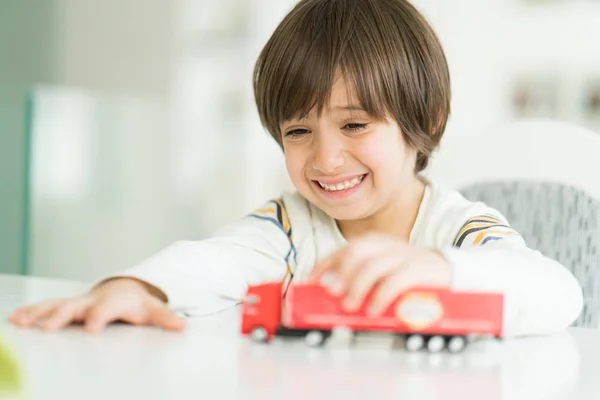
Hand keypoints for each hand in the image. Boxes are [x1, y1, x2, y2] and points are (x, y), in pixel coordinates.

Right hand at [8, 278, 184, 333]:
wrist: (124, 288)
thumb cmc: (137, 302)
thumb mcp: (152, 309)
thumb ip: (164, 318)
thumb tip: (182, 325)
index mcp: (113, 302)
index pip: (106, 309)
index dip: (99, 317)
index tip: (92, 328)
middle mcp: (91, 301)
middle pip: (74, 307)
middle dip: (60, 316)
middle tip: (46, 328)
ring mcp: (77, 303)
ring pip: (55, 306)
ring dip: (38, 313)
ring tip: (21, 322)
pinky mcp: (67, 306)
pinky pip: (46, 307)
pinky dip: (31, 312)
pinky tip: (15, 319)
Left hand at [309, 234, 451, 314]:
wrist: (448, 271)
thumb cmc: (409, 275)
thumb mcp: (382, 271)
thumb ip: (360, 275)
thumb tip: (331, 289)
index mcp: (375, 243)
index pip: (344, 249)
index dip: (325, 264)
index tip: (311, 280)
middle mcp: (387, 246)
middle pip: (356, 253)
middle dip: (340, 273)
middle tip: (332, 293)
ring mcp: (403, 256)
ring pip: (372, 266)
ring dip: (357, 287)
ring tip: (349, 305)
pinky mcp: (418, 269)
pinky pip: (394, 281)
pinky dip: (380, 296)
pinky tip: (373, 309)